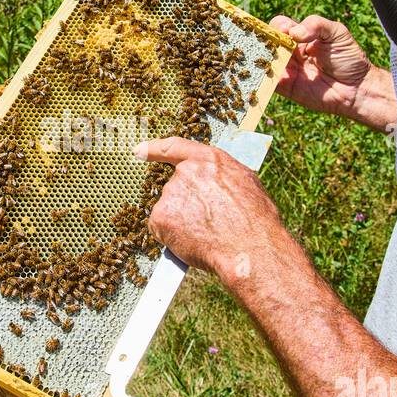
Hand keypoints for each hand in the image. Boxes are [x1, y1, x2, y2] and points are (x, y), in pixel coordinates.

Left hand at [133, 136, 292, 284]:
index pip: (175, 147)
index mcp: (209, 160)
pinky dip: (171, 237)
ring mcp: (171, 194)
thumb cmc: (256, 221)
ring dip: (180, 221)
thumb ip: (223, 177)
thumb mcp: (246, 183)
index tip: (140, 151)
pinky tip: (193, 242)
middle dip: (187, 204)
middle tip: (207, 223)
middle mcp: (186, 173)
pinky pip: (161, 228)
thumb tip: (217, 182)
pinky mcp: (160, 217)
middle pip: (175, 187)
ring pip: (169, 210)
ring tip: (206, 235)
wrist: (249, 249)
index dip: (154, 149)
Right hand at [270, 14, 396, 132]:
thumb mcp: (337, 33)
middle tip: (268, 44)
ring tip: (266, 57)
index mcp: (301, 37)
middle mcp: (291, 52)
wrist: (357, 88)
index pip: (281, 26)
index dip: (277, 26)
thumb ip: (316, 25)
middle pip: (269, 43)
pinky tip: (269, 72)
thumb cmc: (349, 58)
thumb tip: (293, 32)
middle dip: (264, 42)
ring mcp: (287, 70)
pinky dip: (266, 77)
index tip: (283, 30)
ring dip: (262, 59)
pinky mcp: (287, 87)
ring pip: (266, 61)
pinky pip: (271, 81)